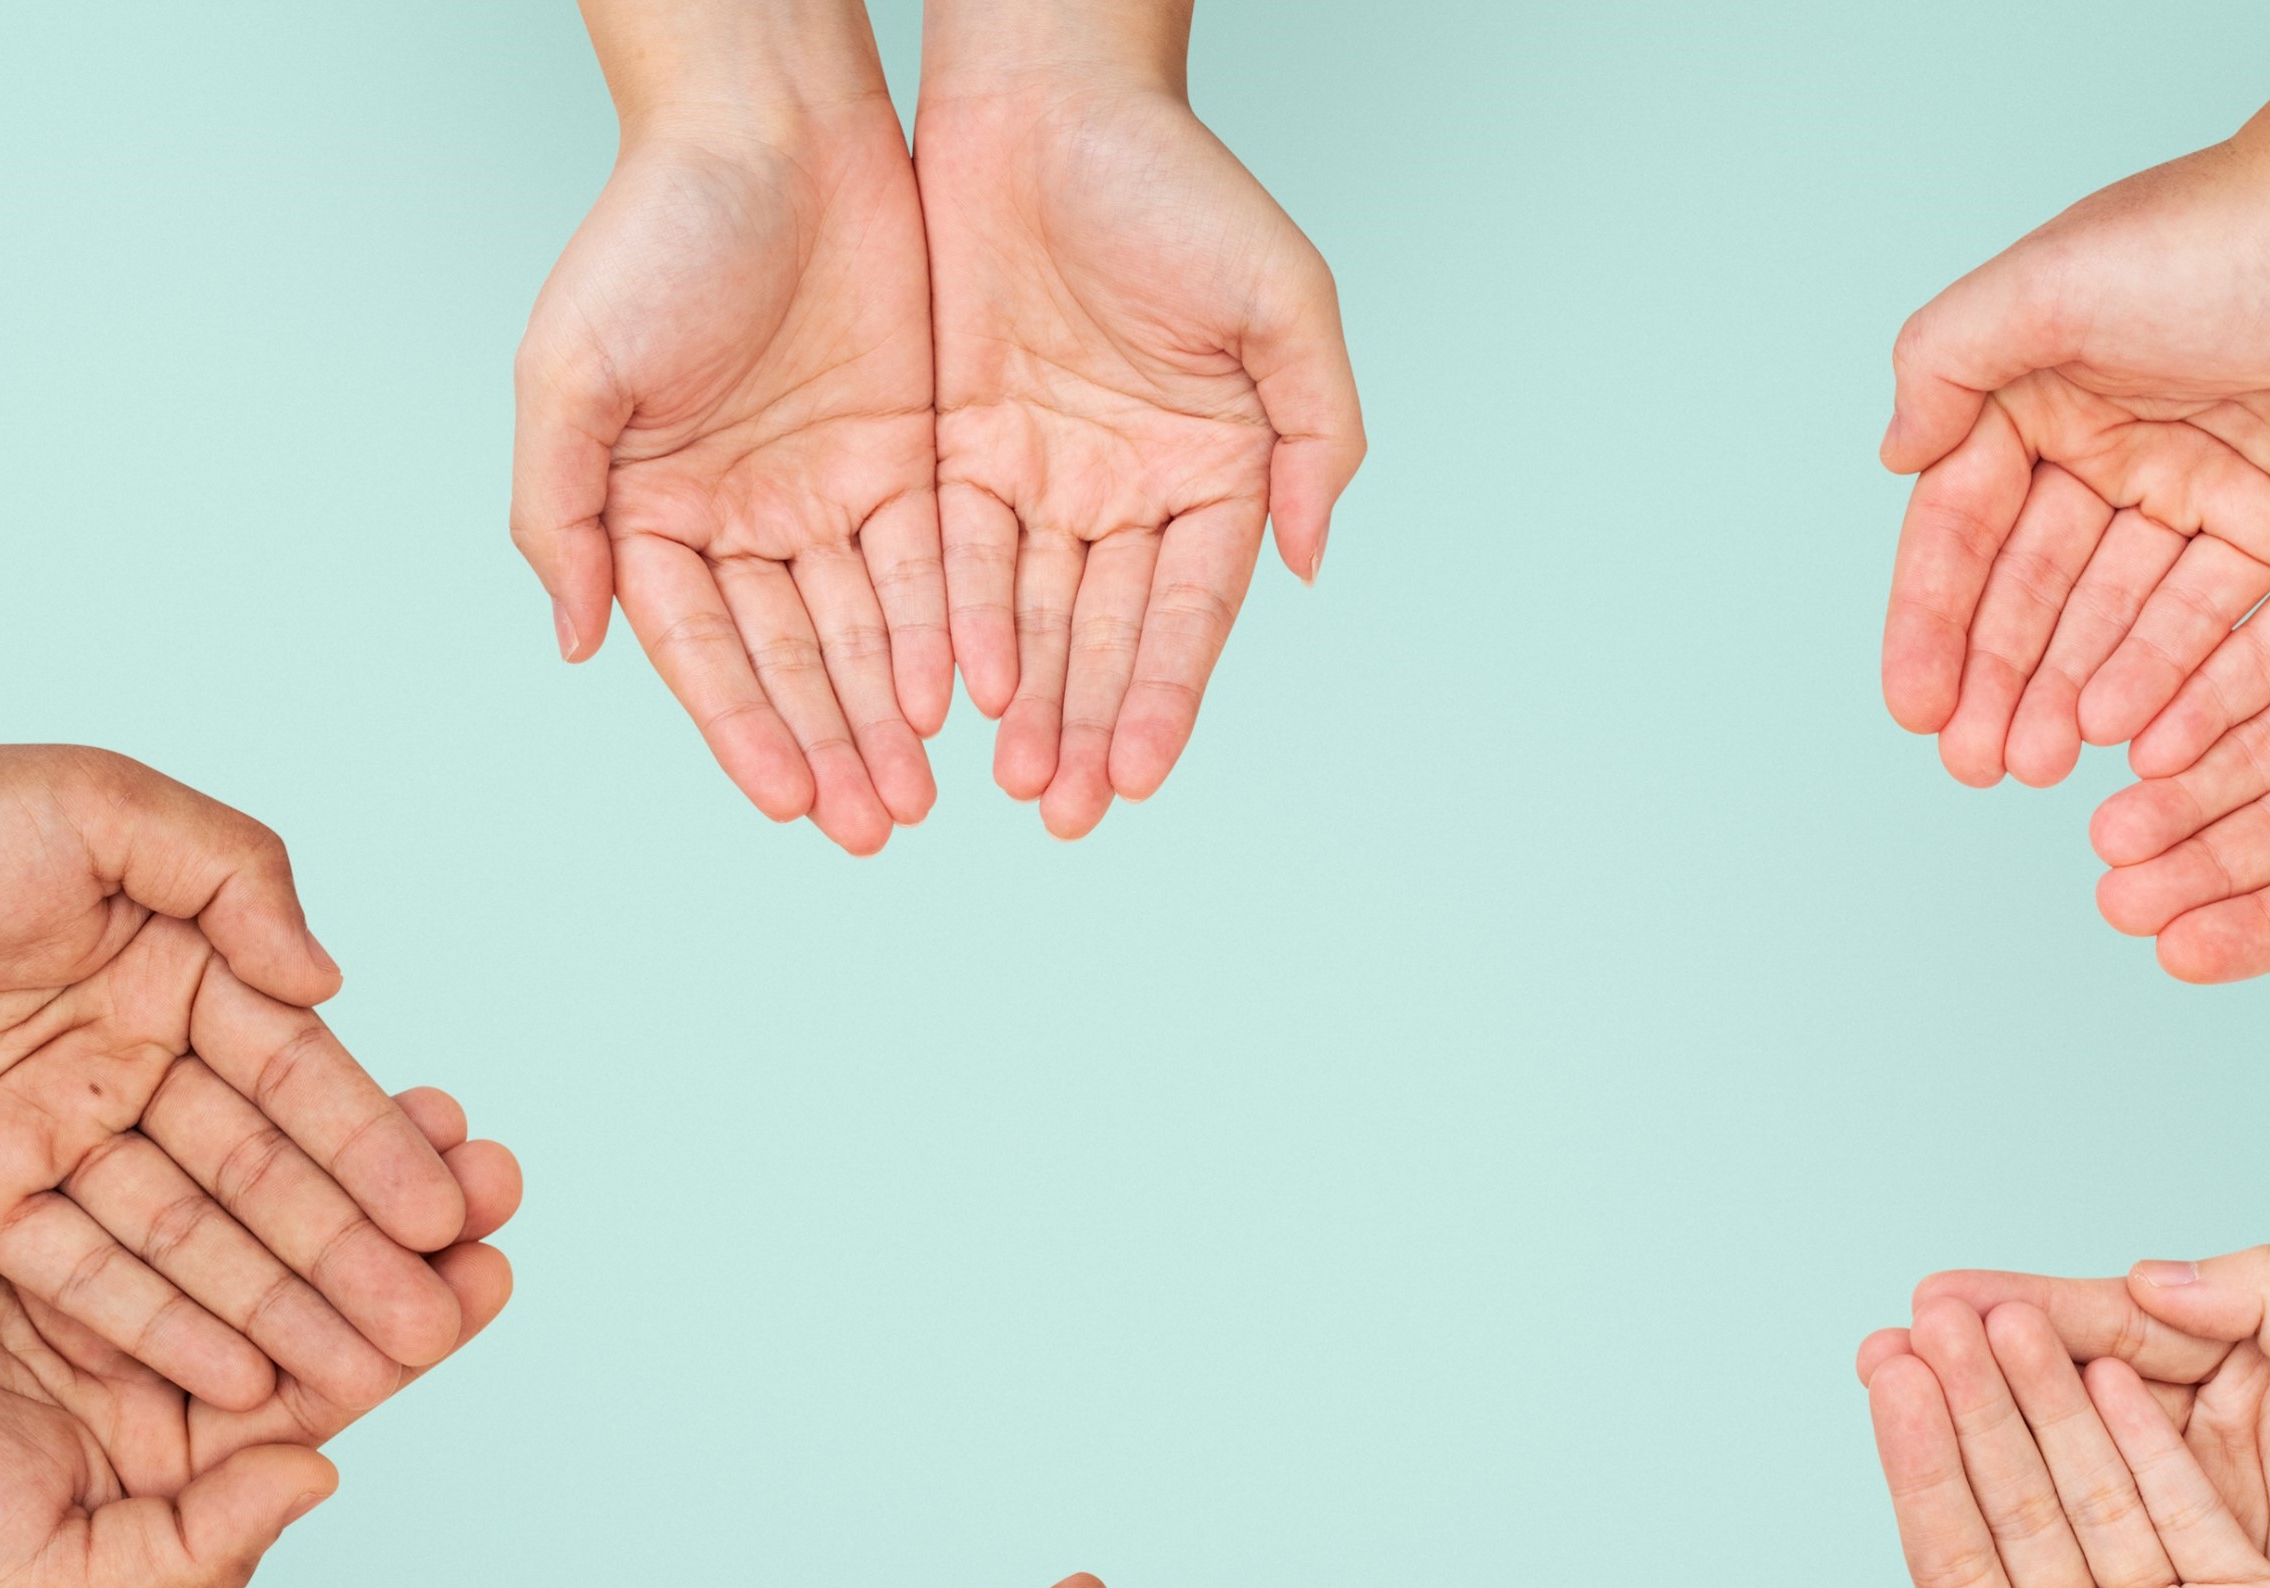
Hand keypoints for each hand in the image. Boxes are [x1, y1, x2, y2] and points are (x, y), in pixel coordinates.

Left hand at [0, 654, 478, 1407]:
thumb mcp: (97, 805)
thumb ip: (234, 878)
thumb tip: (328, 984)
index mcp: (175, 970)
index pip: (300, 1077)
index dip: (375, 1151)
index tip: (449, 1217)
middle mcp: (127, 1060)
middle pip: (261, 1175)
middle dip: (349, 1255)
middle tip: (430, 1324)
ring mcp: (52, 1137)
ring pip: (188, 1240)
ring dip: (277, 1309)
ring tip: (362, 1374)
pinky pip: (83, 1278)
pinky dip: (159, 1330)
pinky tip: (237, 1381)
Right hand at [0, 1089, 517, 1587]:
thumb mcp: (52, 1575)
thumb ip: (198, 1541)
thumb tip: (323, 1469)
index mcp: (180, 1448)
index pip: (328, 1384)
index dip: (415, 1328)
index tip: (489, 1270)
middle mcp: (157, 1350)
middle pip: (312, 1278)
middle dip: (406, 1225)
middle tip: (489, 1165)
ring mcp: (100, 1260)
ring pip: (252, 1198)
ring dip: (340, 1151)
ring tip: (429, 1105)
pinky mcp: (36, 1182)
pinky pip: (156, 1139)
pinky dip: (227, 1101)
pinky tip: (294, 1056)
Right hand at [516, 0, 944, 852]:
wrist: (772, 120)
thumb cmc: (656, 227)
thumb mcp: (572, 371)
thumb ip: (563, 511)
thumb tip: (577, 640)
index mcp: (650, 508)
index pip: (699, 647)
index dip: (742, 725)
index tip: (787, 798)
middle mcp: (739, 514)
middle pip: (790, 656)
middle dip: (829, 745)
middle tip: (872, 826)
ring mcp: (825, 488)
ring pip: (865, 628)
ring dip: (888, 715)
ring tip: (917, 794)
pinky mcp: (906, 454)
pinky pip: (929, 564)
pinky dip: (942, 633)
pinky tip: (960, 700)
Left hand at [918, 0, 1362, 835]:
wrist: (1043, 96)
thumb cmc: (1173, 180)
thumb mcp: (1282, 297)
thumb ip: (1315, 429)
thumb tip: (1311, 556)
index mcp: (1220, 468)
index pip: (1192, 609)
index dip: (1166, 691)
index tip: (1142, 771)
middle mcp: (1133, 489)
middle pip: (1109, 633)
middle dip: (1091, 725)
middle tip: (1069, 809)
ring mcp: (1047, 475)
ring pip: (1034, 616)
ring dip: (1028, 702)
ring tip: (1017, 780)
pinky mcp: (963, 450)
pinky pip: (958, 558)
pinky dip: (958, 627)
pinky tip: (954, 695)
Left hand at [1862, 1295, 2269, 1587]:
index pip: (1953, 1558)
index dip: (1918, 1465)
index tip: (1889, 1375)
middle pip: (2016, 1505)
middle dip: (1975, 1409)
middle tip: (1938, 1317)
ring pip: (2094, 1489)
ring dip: (2053, 1402)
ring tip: (2015, 1317)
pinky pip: (2185, 1505)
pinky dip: (2149, 1439)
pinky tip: (2109, 1368)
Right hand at [1882, 82, 2269, 788]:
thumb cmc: (2228, 233)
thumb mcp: (2049, 284)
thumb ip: (1945, 363)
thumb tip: (1894, 457)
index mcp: (2042, 388)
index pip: (1965, 524)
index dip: (1933, 620)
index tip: (1916, 709)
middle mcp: (2111, 442)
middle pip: (2034, 588)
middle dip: (2000, 680)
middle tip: (1977, 765)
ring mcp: (2197, 488)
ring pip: (2114, 616)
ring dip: (2069, 692)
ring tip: (2038, 765)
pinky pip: (2209, 618)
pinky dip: (2164, 676)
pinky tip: (2126, 734)